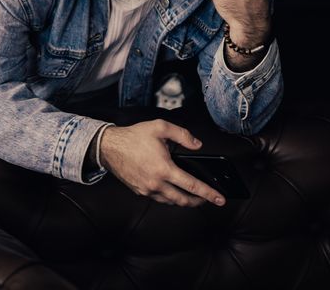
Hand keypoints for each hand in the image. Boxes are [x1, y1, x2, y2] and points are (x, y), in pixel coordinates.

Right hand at [100, 120, 226, 206]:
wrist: (109, 147)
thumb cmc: (133, 136)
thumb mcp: (161, 127)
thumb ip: (183, 135)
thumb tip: (197, 145)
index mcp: (164, 169)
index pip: (192, 186)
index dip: (209, 194)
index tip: (220, 199)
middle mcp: (156, 183)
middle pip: (183, 200)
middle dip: (198, 201)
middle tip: (207, 199)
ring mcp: (147, 190)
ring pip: (171, 201)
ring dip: (183, 200)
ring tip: (191, 194)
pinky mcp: (139, 191)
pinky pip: (159, 198)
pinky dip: (169, 196)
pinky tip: (172, 189)